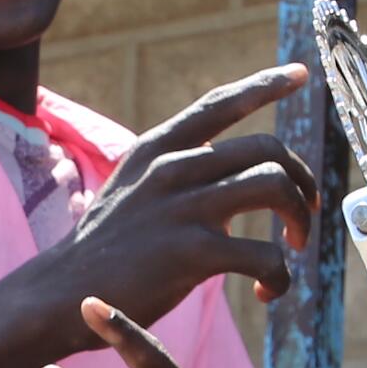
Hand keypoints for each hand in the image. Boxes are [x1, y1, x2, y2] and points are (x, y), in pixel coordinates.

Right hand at [53, 64, 314, 329]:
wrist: (61, 293)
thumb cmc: (104, 249)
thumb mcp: (133, 188)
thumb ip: (176, 171)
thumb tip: (227, 169)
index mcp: (158, 148)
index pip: (221, 103)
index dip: (265, 85)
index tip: (300, 74)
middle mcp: (173, 167)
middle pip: (268, 149)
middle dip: (301, 180)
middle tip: (305, 210)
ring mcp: (183, 207)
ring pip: (274, 187)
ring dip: (299, 220)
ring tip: (294, 247)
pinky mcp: (192, 252)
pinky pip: (264, 254)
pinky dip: (280, 274)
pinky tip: (268, 291)